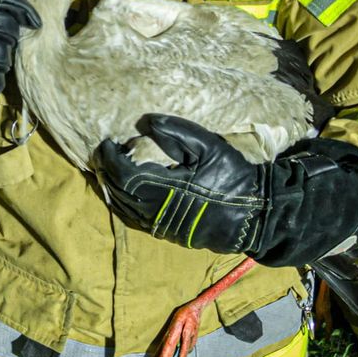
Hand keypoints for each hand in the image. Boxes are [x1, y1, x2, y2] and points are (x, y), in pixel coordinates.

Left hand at [96, 114, 357, 265]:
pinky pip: (136, 219)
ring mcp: (164, 227)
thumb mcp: (208, 145)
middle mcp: (160, 212)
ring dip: (113, 188)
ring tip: (107, 168)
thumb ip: (176, 131)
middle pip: (120, 193)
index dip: (112, 159)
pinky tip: (123, 191)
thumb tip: (146, 122)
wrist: (256, 212)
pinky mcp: (170, 234)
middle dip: (108, 172)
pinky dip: (124, 203)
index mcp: (167, 189)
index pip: (126, 175)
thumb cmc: (234, 174)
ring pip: (126, 209)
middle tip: (102, 152)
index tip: (106, 142)